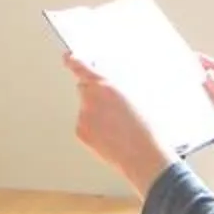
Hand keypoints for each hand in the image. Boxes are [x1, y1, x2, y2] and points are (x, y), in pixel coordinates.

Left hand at [64, 51, 175, 195]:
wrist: (142, 156)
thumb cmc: (145, 129)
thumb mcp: (136, 98)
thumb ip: (116, 89)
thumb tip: (107, 90)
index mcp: (106, 85)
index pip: (82, 67)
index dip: (73, 61)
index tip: (68, 57)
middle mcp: (90, 98)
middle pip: (84, 88)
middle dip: (93, 94)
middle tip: (111, 107)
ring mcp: (83, 116)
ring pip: (86, 109)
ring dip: (96, 114)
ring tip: (117, 127)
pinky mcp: (80, 131)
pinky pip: (85, 125)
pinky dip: (94, 128)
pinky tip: (110, 136)